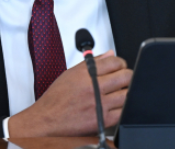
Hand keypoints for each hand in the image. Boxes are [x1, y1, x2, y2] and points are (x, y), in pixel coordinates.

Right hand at [8, 50, 131, 136]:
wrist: (47, 120)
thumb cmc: (57, 98)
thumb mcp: (71, 73)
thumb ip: (93, 62)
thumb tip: (110, 54)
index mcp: (86, 73)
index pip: (114, 62)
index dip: (121, 63)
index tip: (120, 67)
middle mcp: (93, 87)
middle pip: (125, 76)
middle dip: (127, 75)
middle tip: (123, 79)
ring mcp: (99, 104)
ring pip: (127, 94)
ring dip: (127, 91)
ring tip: (120, 92)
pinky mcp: (102, 120)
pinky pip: (123, 112)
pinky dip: (123, 108)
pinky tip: (117, 105)